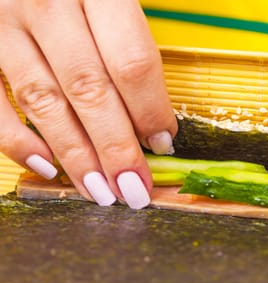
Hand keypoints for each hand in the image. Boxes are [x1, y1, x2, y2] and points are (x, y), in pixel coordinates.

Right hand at [0, 0, 177, 208]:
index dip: (151, 111)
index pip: (131, 62)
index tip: (164, 144)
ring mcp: (2, 21)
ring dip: (76, 155)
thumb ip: (133, 37)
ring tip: (102, 191)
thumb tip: (156, 121)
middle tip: (134, 189)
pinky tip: (47, 167)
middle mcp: (47, 2)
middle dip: (116, 149)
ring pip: (44, 101)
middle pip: (90, 89)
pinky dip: (16, 139)